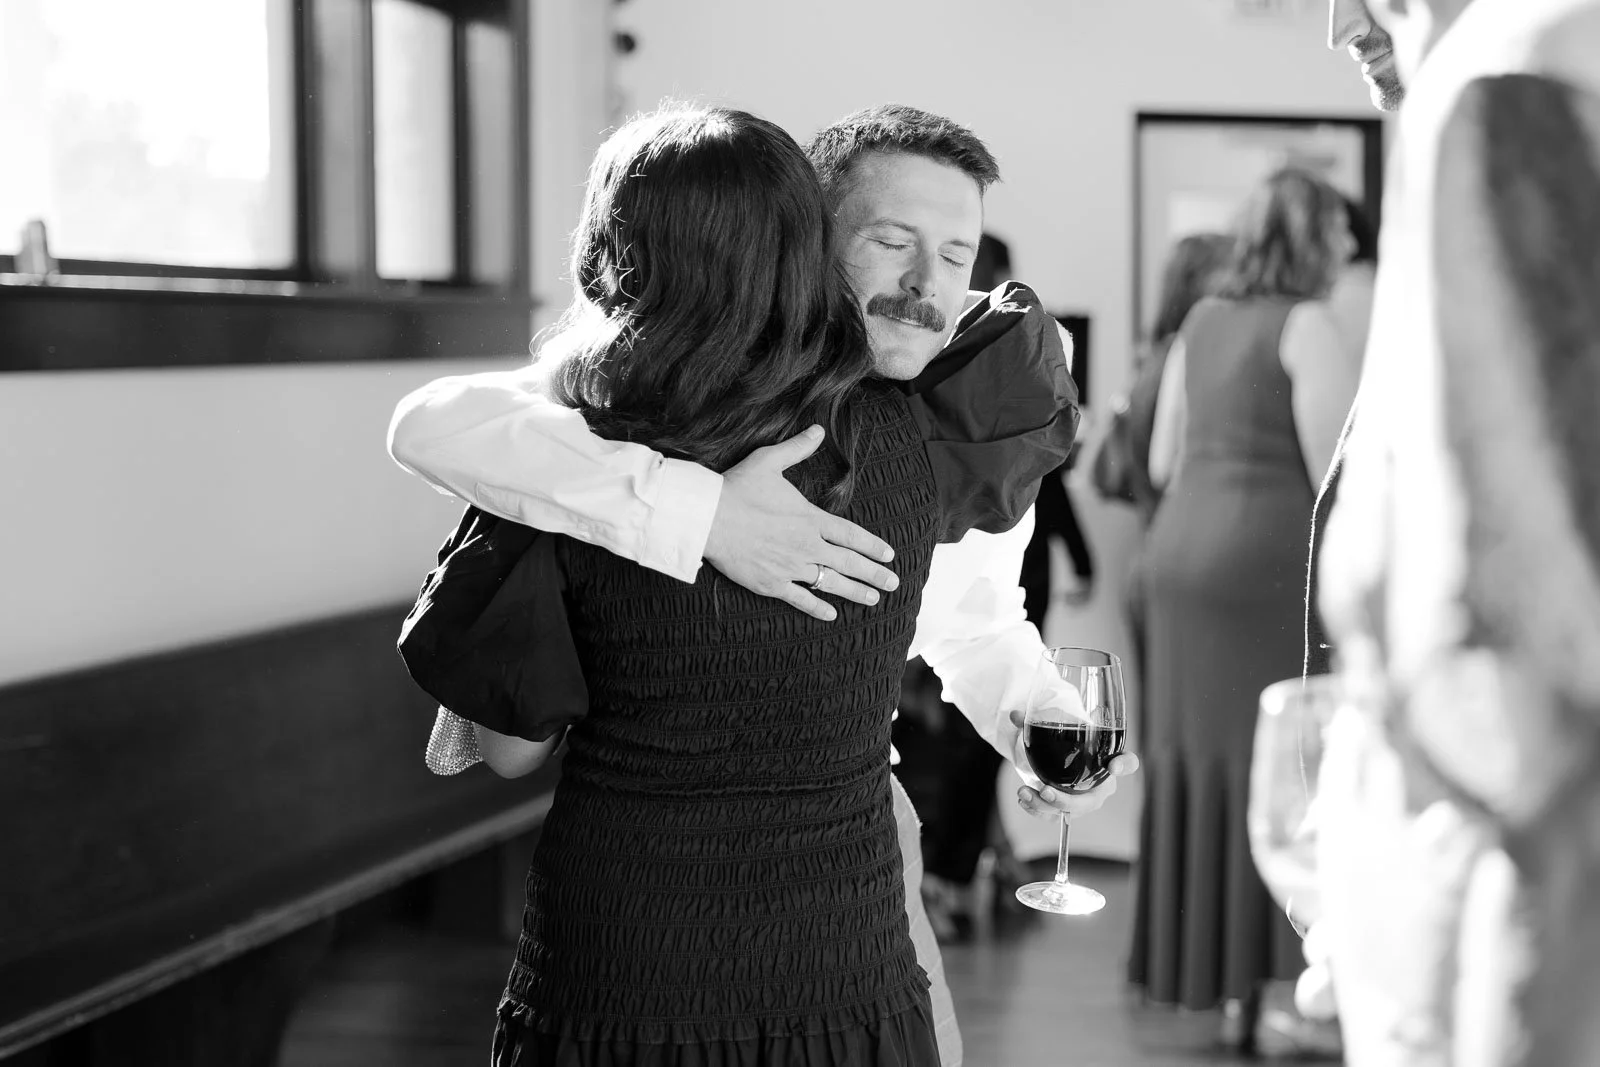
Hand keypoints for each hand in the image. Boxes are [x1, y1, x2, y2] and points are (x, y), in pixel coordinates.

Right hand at [704, 426, 899, 620]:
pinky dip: (817, 608)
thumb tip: (818, 430)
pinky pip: (800, 599)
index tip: (889, 554)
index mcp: (810, 518)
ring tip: (873, 600)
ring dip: (854, 592)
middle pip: (848, 562)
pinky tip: (832, 615)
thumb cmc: (737, 488)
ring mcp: (790, 567)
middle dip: (874, 574)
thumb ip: (797, 449)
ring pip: (830, 583)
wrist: (708, 517)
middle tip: (893, 583)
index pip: (851, 535)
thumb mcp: (769, 461)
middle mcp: (806, 545)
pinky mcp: (771, 583)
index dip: (872, 545)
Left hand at [1005, 707, 1140, 818]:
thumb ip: (1034, 723)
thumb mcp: (1051, 729)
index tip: (1114, 766)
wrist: (1050, 758)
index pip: (1128, 763)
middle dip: (1069, 800)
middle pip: (1093, 800)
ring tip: (1023, 793)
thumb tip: (1015, 715)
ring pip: (1070, 811)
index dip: (1125, 765)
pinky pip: (1055, 817)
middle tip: (1046, 791)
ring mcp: (1084, 799)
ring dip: (1046, 806)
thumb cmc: (1062, 743)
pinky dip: (1037, 811)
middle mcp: (1100, 783)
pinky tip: (1023, 800)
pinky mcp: (1067, 809)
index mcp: (1107, 759)